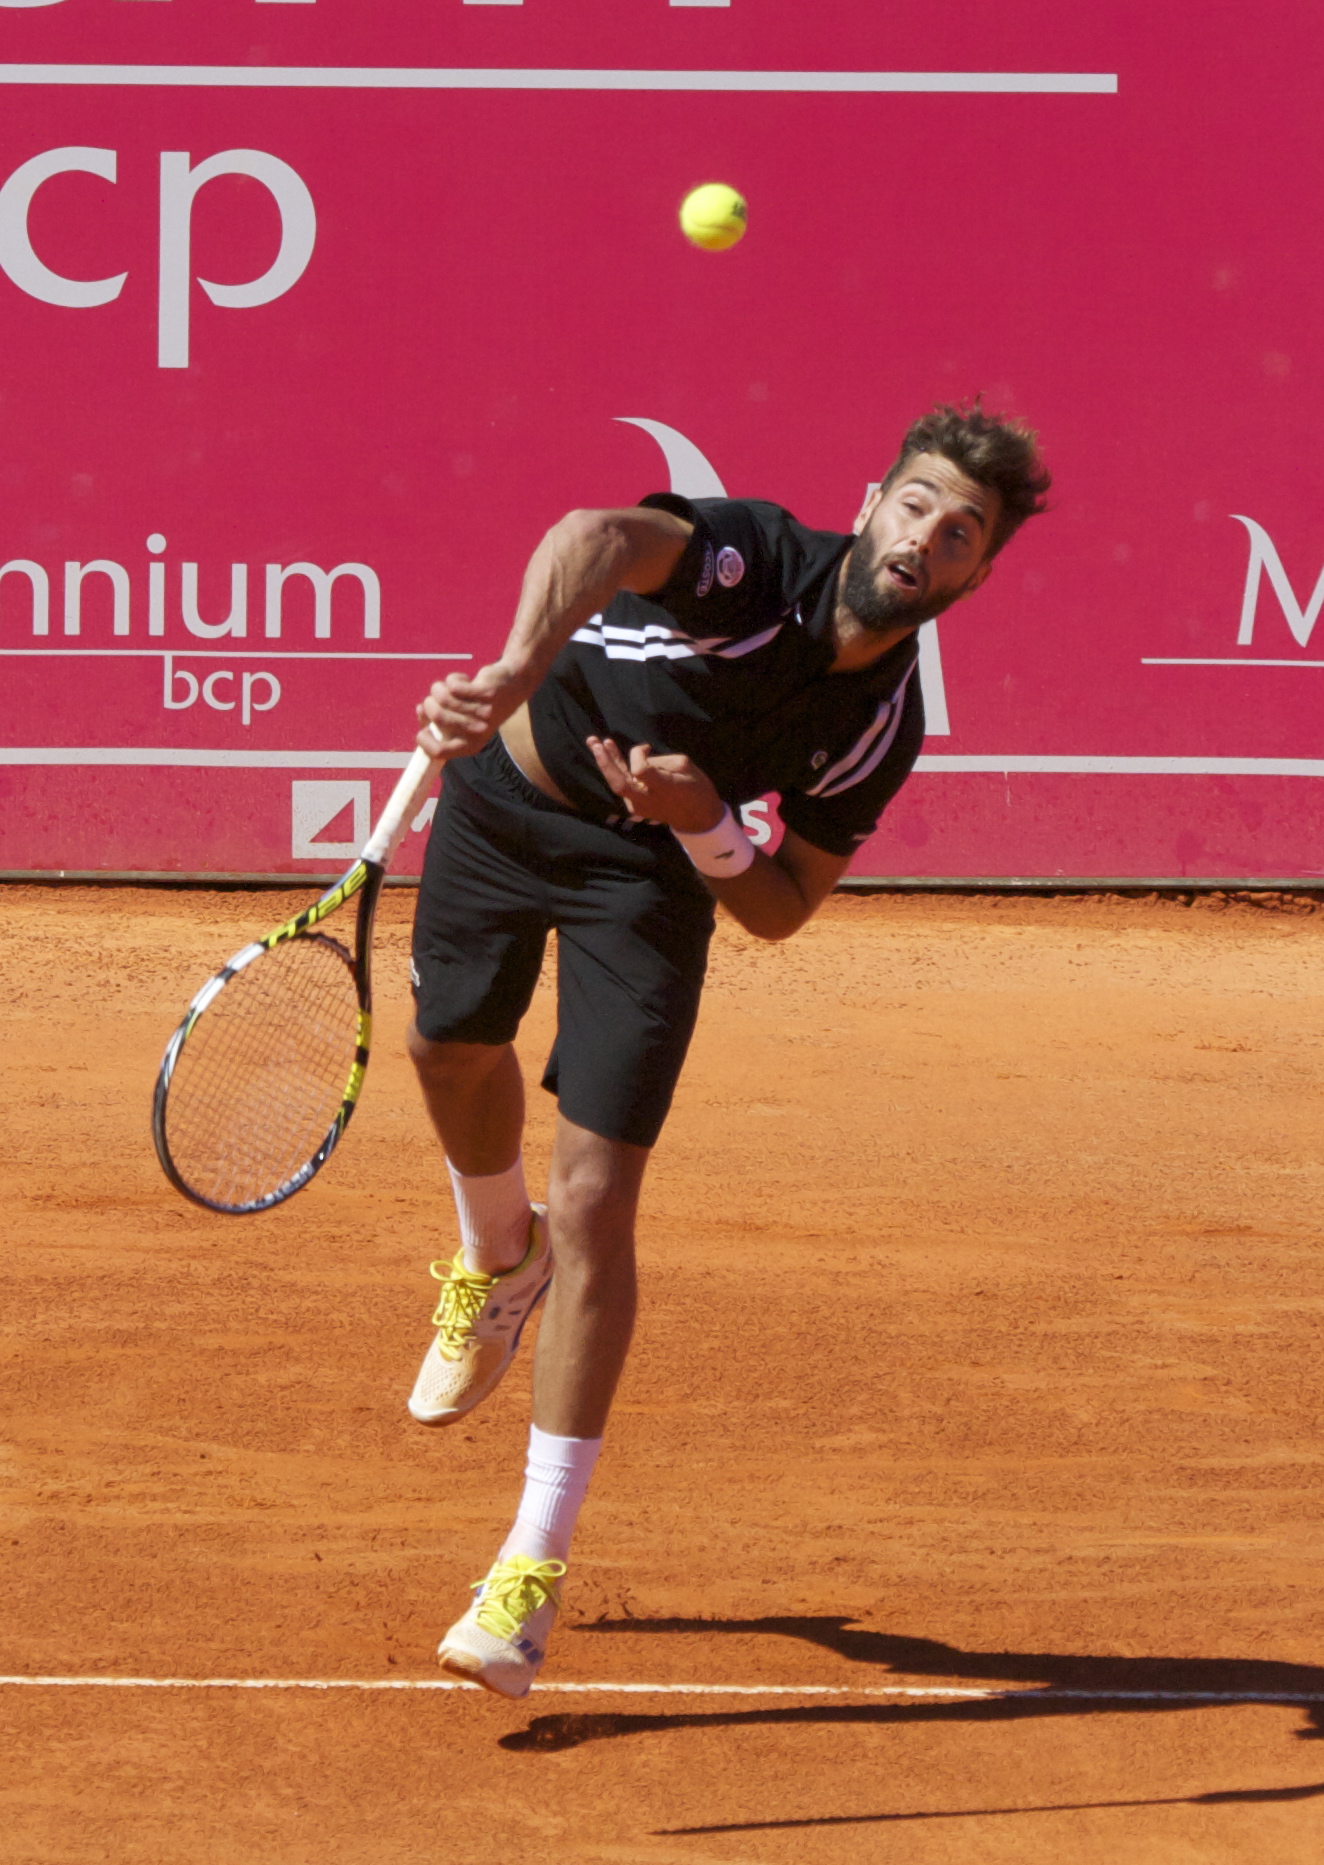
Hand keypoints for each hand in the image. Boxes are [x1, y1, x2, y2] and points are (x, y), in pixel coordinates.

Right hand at [416, 661, 526, 758]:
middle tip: (436, 698)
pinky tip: (464, 679)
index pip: (438, 752)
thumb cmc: (478, 705)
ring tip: (448, 686)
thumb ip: (437, 720)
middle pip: (437, 717)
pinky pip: (454, 685)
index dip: (424, 740)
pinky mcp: (486, 693)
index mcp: (470, 746)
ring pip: (444, 698)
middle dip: (429, 703)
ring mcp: (484, 712)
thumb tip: (420, 709)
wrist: (512, 685)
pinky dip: (454, 678)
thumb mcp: (458, 719)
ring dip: (440, 688)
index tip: (423, 729)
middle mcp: (478, 733)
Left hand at [586, 736, 726, 833]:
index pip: (639, 769)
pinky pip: (623, 786)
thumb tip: (640, 758)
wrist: (699, 818)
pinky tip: (610, 755)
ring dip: (607, 762)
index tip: (648, 747)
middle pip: (618, 782)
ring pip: (617, 783)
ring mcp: (639, 805)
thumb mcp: (685, 766)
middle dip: (604, 760)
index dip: (639, 754)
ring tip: (596, 743)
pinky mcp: (636, 805)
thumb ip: (659, 760)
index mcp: (662, 788)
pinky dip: (616, 770)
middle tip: (593, 741)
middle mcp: (646, 799)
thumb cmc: (696, 789)